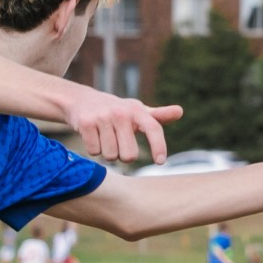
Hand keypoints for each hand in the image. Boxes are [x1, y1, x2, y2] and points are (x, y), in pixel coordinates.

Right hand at [65, 92, 182, 163]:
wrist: (81, 100)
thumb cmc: (116, 110)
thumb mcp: (137, 111)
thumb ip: (158, 116)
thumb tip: (180, 111)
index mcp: (137, 111)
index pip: (154, 128)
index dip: (159, 146)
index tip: (160, 162)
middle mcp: (121, 113)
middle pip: (129, 155)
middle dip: (124, 156)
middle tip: (119, 143)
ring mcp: (102, 117)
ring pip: (110, 156)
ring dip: (108, 153)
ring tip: (105, 138)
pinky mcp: (86, 123)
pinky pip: (94, 151)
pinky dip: (94, 149)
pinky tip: (93, 136)